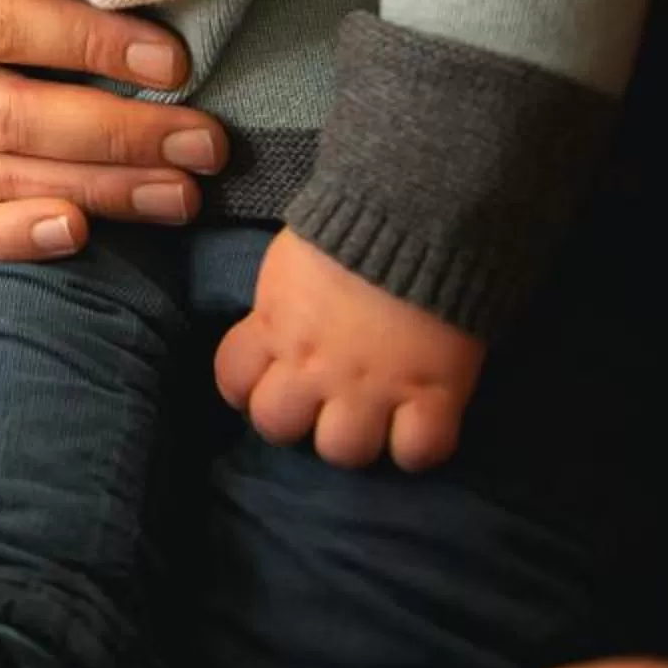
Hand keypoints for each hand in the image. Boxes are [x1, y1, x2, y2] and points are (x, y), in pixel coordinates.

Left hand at [215, 230, 484, 470]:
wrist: (421, 213)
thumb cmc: (351, 224)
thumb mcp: (291, 264)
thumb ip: (280, 309)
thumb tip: (277, 331)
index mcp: (276, 326)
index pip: (232, 381)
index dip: (247, 387)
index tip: (270, 379)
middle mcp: (315, 366)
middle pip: (278, 428)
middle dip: (295, 420)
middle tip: (319, 404)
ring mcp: (374, 386)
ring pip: (343, 452)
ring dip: (355, 439)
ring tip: (370, 419)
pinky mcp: (435, 394)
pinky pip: (420, 453)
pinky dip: (420, 448)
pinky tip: (418, 426)